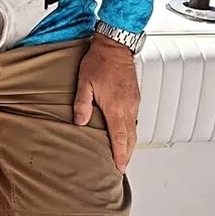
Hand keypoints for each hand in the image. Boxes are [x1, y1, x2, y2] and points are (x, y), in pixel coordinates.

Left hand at [73, 34, 140, 173]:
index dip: (120, 155)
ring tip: (123, 154)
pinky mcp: (134, 96)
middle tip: (122, 167)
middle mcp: (128, 108)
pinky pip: (134, 119)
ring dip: (129, 143)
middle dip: (127, 154)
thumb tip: (80, 122)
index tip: (120, 168)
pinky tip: (124, 132)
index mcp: (116, 108)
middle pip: (131, 138)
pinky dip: (130, 130)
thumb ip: (82, 104)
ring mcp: (134, 102)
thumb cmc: (99, 62)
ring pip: (134, 129)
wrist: (115, 47)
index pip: (120, 138)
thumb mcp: (84, 83)